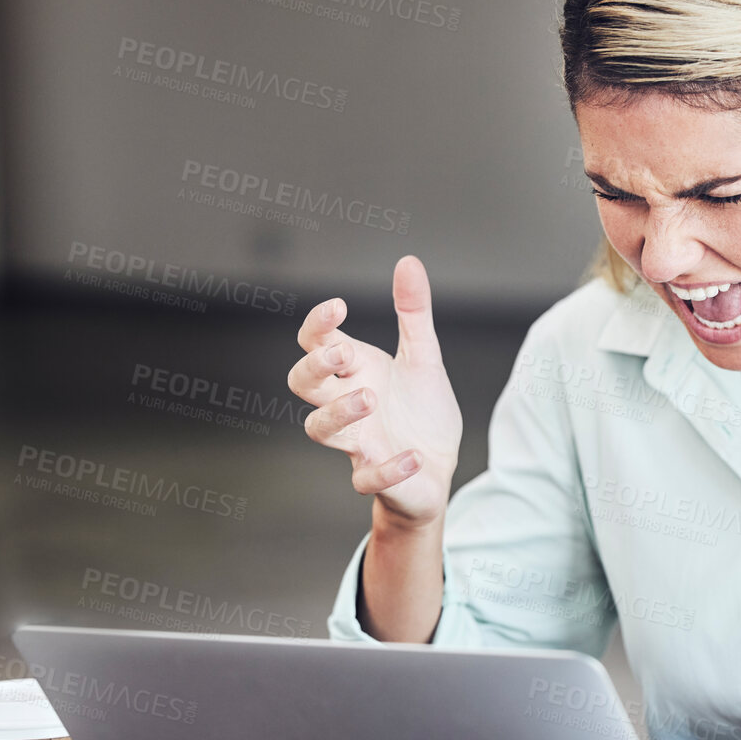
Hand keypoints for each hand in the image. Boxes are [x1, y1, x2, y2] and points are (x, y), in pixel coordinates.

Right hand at [289, 256, 462, 526]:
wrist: (438, 468)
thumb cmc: (421, 411)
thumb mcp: (424, 357)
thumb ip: (413, 313)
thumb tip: (409, 261)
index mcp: (355, 371)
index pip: (316, 343)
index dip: (318, 324)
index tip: (339, 307)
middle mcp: (346, 403)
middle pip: (302, 383)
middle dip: (314, 367)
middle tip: (344, 356)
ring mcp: (356, 442)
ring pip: (318, 430)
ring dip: (339, 414)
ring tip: (371, 398)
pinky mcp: (374, 477)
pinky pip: (365, 478)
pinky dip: (388, 469)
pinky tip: (414, 456)